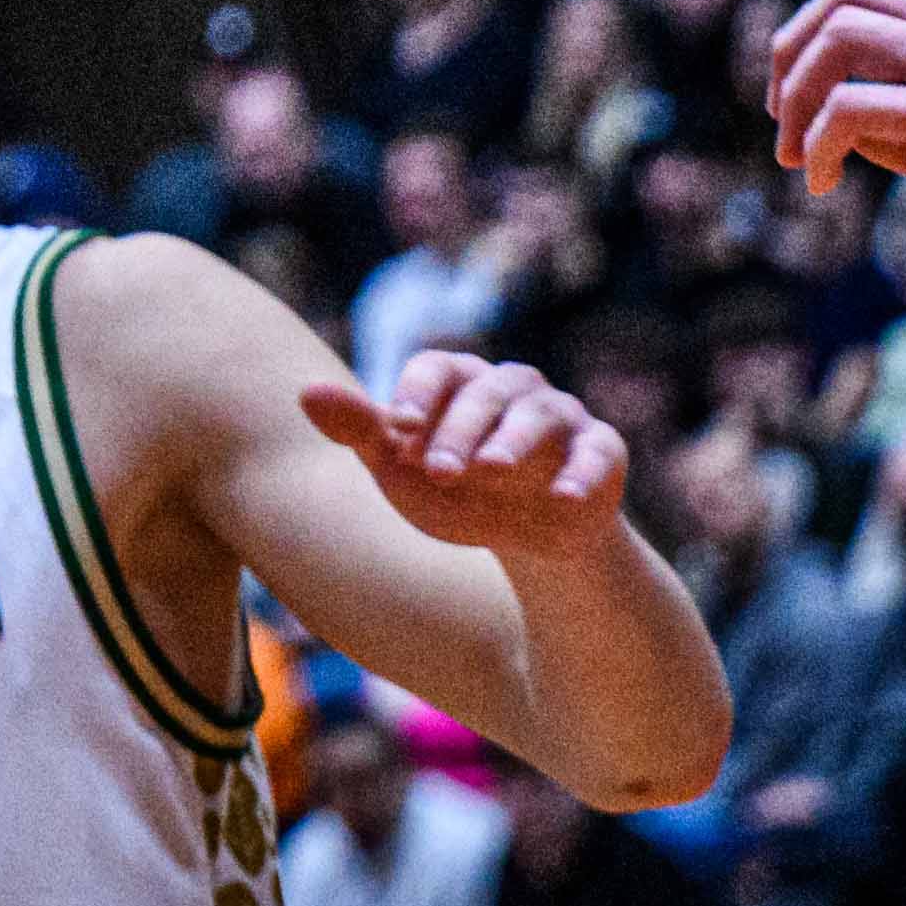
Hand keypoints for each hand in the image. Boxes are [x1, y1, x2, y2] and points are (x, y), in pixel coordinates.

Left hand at [302, 347, 647, 554]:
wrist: (528, 537)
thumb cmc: (456, 490)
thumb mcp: (403, 467)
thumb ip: (361, 430)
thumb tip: (304, 393)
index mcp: (461, 381)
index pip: (435, 368)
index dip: (415, 395)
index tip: (395, 430)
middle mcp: (512, 388)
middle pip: (484, 394)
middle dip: (458, 431)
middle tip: (439, 470)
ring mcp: (560, 417)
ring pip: (539, 414)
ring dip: (515, 440)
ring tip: (492, 469)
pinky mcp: (601, 452)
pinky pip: (598, 452)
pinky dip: (583, 473)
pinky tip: (566, 497)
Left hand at [766, 0, 905, 282]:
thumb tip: (859, 136)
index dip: (818, 33)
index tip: (800, 95)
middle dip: (790, 51)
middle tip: (781, 119)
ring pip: (842, 38)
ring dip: (797, 98)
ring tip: (795, 160)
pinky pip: (859, 109)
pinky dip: (821, 142)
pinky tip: (824, 184)